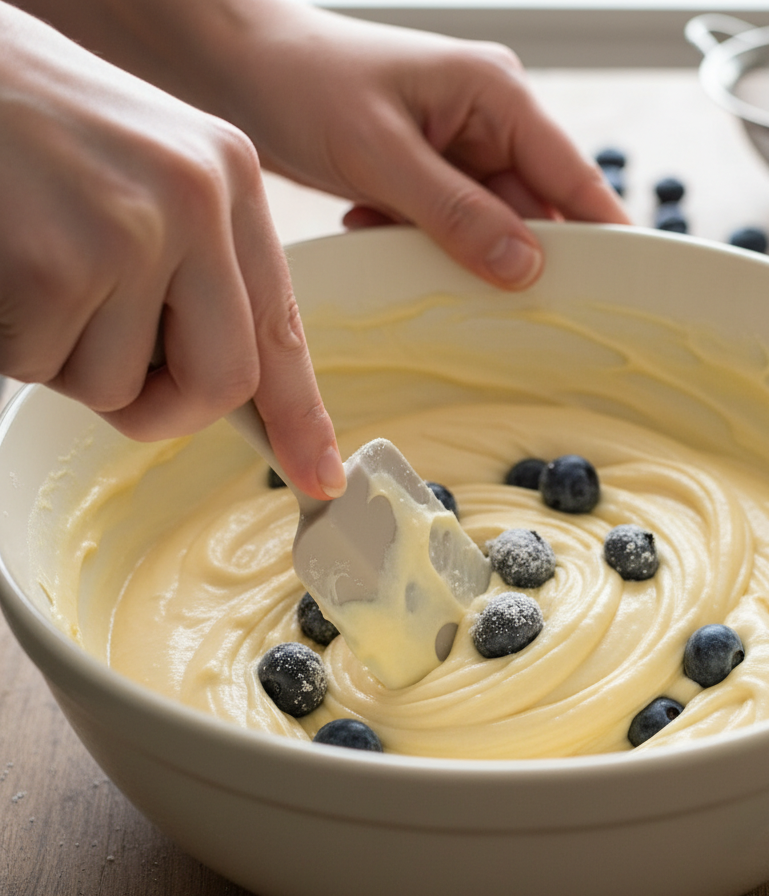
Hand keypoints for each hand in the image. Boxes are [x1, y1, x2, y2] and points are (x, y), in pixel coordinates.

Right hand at [0, 3, 343, 498]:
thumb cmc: (36, 130)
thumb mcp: (153, 177)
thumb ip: (200, 271)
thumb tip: (226, 384)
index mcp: (231, 181)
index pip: (283, 328)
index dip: (301, 415)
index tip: (320, 474)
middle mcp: (198, 202)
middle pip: (224, 382)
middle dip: (165, 409)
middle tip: (119, 379)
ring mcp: (132, 231)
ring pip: (120, 385)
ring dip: (68, 361)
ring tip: (39, 274)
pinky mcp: (57, 264)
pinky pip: (45, 368)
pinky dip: (16, 343)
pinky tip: (7, 271)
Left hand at [214, 6, 630, 287]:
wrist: (233, 66)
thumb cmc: (302, 82)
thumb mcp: (381, 153)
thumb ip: (456, 212)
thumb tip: (526, 268)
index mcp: (498, 95)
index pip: (574, 177)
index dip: (602, 236)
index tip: (624, 292)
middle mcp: (490, 122)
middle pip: (534, 212)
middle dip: (512, 258)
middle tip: (495, 307)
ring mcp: (458, 151)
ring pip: (489, 228)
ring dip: (453, 251)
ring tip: (397, 239)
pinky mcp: (427, 175)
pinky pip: (448, 228)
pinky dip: (419, 243)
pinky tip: (371, 224)